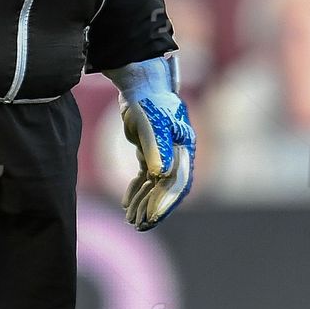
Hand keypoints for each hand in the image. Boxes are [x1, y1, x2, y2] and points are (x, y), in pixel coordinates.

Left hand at [107, 56, 194, 230]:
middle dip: (154, 208)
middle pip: (168, 188)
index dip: (165, 202)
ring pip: (155, 186)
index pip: (177, 182)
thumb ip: (155, 149)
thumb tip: (159, 176)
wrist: (141, 84)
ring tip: (130, 219)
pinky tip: (125, 203)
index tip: (150, 218)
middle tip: (138, 225)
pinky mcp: (151, 153)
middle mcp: (177, 154)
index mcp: (183, 149)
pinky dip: (137, 190)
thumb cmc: (148, 102)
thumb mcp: (150, 125)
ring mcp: (165, 154)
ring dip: (143, 202)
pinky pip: (145, 178)